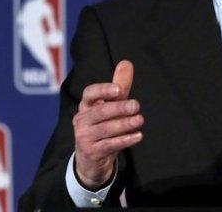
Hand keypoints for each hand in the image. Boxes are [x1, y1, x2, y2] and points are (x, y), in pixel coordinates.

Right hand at [73, 60, 143, 188]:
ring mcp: (84, 137)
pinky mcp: (91, 152)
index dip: (103, 90)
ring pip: (105, 129)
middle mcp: (82, 120)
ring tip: (140, 120)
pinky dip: (124, 140)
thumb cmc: (102, 125)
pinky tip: (138, 136)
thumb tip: (126, 62)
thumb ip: (119, 86)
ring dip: (124, 124)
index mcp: (86, 105)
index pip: (89, 93)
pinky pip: (109, 145)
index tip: (118, 90)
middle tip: (136, 105)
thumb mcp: (110, 105)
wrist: (91, 159)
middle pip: (100, 112)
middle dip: (118, 108)